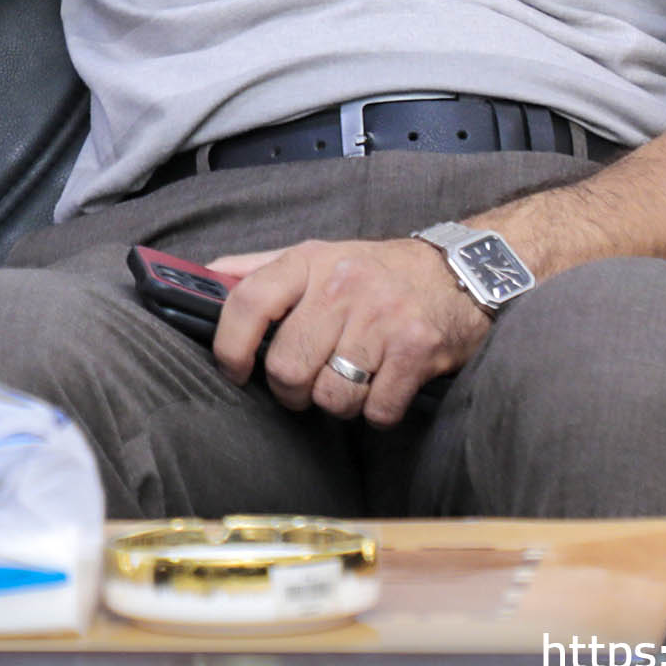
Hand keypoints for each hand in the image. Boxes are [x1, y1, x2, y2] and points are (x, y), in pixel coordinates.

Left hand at [207, 237, 486, 426]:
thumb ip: (259, 268)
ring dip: (337, 403)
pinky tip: (384, 386)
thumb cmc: (376, 271)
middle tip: (306, 383)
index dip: (230, 346)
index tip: (235, 371)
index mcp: (308, 261)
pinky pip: (376, 409)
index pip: (247, 302)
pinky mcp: (417, 350)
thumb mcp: (317, 255)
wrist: (461, 272)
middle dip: (292, 390)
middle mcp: (342, 286)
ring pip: (330, 396)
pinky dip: (376, 411)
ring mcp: (381, 318)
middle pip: (288, 367)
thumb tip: (203, 277)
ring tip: (351, 380)